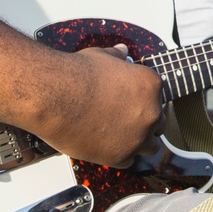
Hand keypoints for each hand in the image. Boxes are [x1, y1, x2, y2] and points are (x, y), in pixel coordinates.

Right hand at [36, 44, 165, 167]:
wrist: (54, 94)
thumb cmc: (75, 74)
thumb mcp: (101, 56)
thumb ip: (117, 57)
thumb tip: (121, 51)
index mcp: (150, 84)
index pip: (158, 97)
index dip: (143, 100)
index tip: (131, 102)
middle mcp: (151, 111)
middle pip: (158, 122)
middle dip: (143, 121)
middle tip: (124, 119)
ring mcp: (138, 136)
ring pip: (150, 146)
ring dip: (138, 142)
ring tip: (118, 136)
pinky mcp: (121, 155)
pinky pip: (129, 160)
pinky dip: (119, 155)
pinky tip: (106, 146)